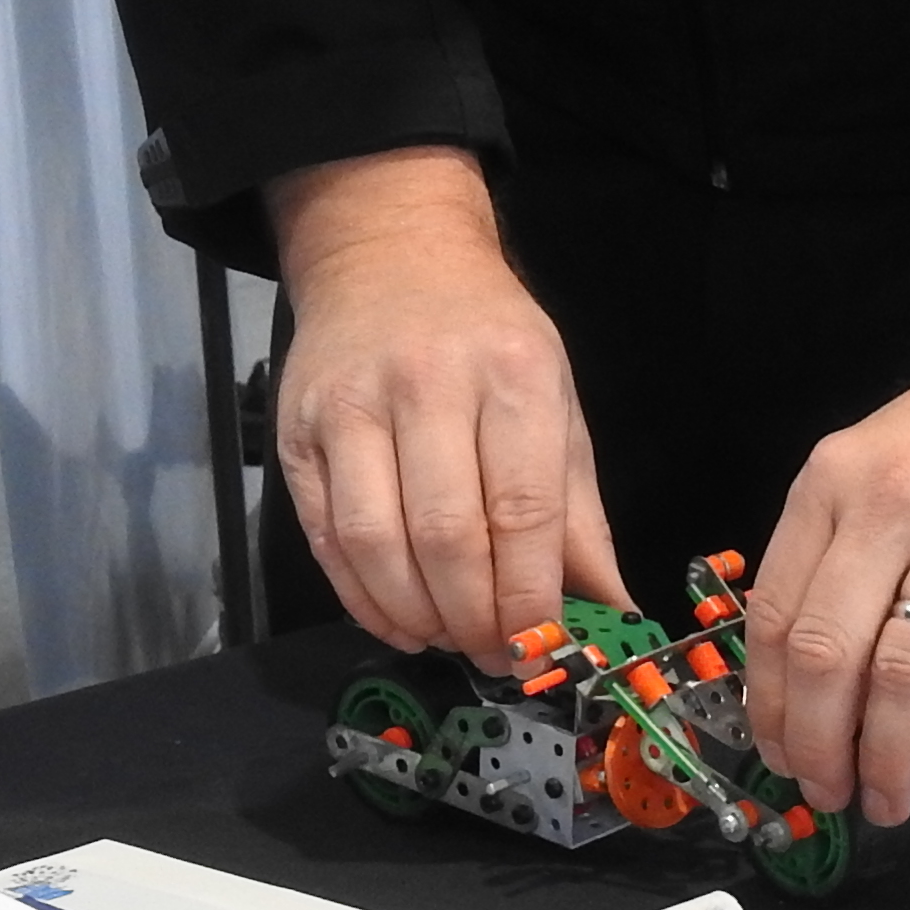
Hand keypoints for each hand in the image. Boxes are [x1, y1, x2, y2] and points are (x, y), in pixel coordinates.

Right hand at [268, 145, 628, 668]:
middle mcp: (428, 384)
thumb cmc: (488, 339)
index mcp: (512, 374)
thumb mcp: (557, 405)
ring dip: (415, 615)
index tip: (539, 649)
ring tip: (445, 637)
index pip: (522, 509)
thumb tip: (612, 612)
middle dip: (473, 618)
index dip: (528, 597)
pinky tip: (397, 617)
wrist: (389, 255)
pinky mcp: (298, 430)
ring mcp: (351, 405)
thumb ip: (580, 517)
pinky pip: (326, 536)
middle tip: (492, 654)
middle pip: (446, 535)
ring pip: (377, 543)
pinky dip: (362, 597)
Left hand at [745, 259, 909, 825]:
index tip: (779, 755)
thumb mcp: (889, 456)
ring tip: (890, 801)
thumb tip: (810, 662)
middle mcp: (893, 506)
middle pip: (828, 657)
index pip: (776, 616)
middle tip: (828, 797)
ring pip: (904, 676)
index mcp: (837, 483)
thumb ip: (846, 541)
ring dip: (889, 758)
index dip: (772, 706)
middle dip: (818, 748)